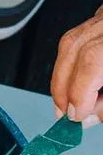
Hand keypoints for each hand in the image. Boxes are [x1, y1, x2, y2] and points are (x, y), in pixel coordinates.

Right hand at [53, 4, 102, 125]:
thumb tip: (89, 115)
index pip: (91, 63)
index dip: (79, 95)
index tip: (78, 117)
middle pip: (74, 51)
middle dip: (64, 88)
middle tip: (65, 114)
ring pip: (70, 42)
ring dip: (61, 76)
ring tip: (64, 101)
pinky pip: (77, 38)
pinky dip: (70, 61)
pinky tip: (72, 78)